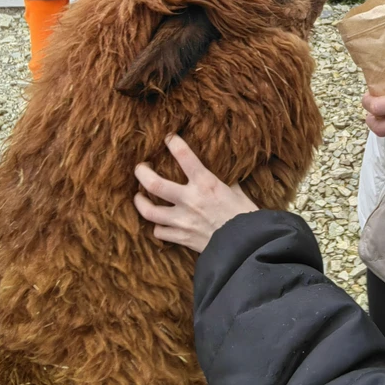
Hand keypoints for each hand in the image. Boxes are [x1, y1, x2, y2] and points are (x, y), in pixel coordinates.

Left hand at [134, 135, 257, 252]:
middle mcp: (190, 200)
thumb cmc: (245, 216)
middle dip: (142, 173)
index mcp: (206, 183)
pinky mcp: (181, 237)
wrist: (245, 246)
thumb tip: (219, 170)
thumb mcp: (235, 191)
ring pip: (149, 210)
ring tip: (139, 196)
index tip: (169, 138)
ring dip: (140, 201)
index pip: (184, 156)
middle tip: (140, 167)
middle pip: (154, 184)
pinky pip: (159, 232)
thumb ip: (222, 181)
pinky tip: (158, 222)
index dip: (174, 143)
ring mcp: (182, 220)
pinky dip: (157, 227)